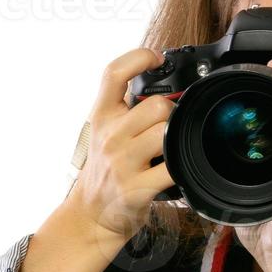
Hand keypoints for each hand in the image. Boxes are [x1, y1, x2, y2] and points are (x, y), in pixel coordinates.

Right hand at [62, 47, 174, 240]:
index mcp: (102, 116)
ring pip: (167, 132)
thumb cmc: (105, 170)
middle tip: (169, 127)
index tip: (157, 58)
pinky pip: (173, 168)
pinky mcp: (137, 188)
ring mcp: (123, 162)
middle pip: (157, 105)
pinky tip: (177, 170)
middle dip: (171, 113)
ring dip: (177, 139)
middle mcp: (110, 136)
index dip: (138, 57)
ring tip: (171, 149)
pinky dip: (182, 168)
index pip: (113, 73)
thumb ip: (125, 108)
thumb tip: (159, 82)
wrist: (90, 215)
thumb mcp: (104, 131)